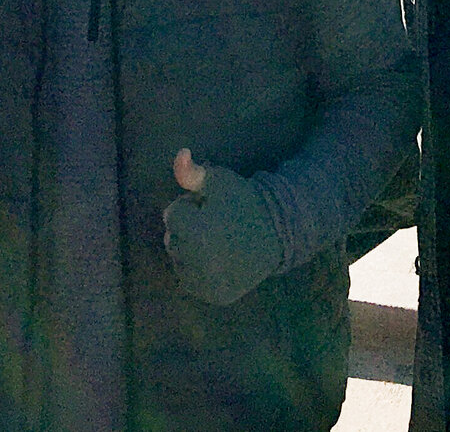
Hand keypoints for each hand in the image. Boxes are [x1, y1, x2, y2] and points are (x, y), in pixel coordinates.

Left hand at [161, 148, 283, 305]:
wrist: (278, 232)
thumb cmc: (245, 202)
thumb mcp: (219, 181)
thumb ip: (192, 172)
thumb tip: (179, 154)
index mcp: (198, 232)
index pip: (172, 215)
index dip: (190, 207)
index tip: (210, 207)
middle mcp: (200, 261)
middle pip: (172, 239)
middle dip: (188, 228)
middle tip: (215, 223)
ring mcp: (207, 282)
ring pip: (179, 261)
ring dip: (189, 250)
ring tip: (216, 241)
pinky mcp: (213, 295)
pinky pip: (190, 281)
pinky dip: (198, 271)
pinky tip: (216, 259)